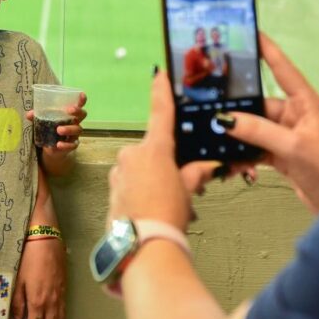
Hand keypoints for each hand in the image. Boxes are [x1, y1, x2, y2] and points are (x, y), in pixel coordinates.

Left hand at [11, 238, 65, 318]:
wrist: (47, 240)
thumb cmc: (29, 258)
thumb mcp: (18, 279)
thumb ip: (17, 301)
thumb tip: (17, 317)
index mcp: (37, 301)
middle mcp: (51, 302)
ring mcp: (60, 297)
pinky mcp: (65, 289)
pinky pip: (63, 311)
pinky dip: (57, 318)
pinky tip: (51, 316)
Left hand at [27, 93, 86, 152]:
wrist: (50, 148)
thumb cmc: (50, 128)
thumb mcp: (43, 121)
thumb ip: (37, 117)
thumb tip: (29, 114)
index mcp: (69, 114)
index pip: (78, 105)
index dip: (81, 100)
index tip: (81, 94)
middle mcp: (75, 122)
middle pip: (82, 115)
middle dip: (77, 111)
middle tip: (69, 110)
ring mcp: (75, 134)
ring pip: (77, 129)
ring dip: (69, 129)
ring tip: (58, 130)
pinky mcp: (72, 145)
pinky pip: (72, 145)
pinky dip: (66, 145)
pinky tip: (59, 145)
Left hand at [107, 72, 193, 229]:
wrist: (143, 246)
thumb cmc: (168, 213)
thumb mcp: (188, 191)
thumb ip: (195, 173)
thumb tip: (207, 166)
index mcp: (154, 149)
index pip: (160, 113)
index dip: (160, 91)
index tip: (158, 73)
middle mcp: (132, 155)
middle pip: (151, 151)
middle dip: (164, 164)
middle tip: (178, 186)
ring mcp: (118, 172)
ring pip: (139, 168)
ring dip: (151, 180)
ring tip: (165, 203)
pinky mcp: (111, 189)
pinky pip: (129, 184)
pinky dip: (140, 192)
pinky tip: (150, 209)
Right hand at [221, 33, 318, 212]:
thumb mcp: (291, 146)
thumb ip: (257, 131)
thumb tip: (225, 119)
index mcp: (305, 102)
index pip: (281, 69)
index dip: (266, 50)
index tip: (250, 34)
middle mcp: (295, 115)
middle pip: (258, 105)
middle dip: (236, 111)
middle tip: (211, 109)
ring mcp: (286, 135)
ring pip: (252, 129)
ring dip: (237, 138)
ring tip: (217, 143)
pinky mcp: (280, 154)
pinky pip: (254, 147)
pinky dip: (242, 155)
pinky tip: (230, 163)